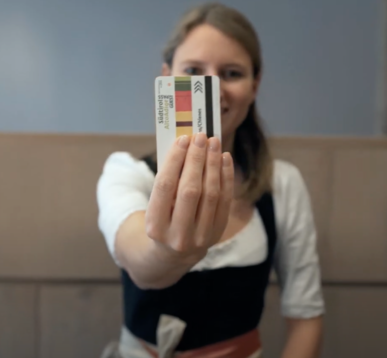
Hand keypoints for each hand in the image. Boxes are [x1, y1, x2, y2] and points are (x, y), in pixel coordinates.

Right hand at [145, 133, 233, 263]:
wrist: (173, 254)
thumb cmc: (162, 220)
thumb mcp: (156, 206)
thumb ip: (169, 182)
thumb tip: (187, 148)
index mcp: (155, 225)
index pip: (165, 186)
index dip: (175, 161)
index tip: (183, 139)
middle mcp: (178, 234)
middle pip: (190, 190)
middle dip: (197, 159)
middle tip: (201, 137)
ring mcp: (200, 236)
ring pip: (211, 194)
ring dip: (213, 164)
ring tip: (214, 143)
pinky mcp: (217, 233)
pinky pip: (225, 200)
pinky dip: (226, 177)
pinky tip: (224, 158)